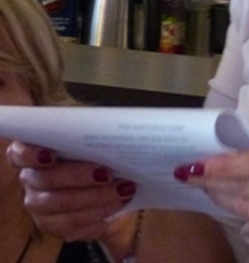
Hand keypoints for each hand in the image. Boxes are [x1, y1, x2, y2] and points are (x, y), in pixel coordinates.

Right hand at [6, 141, 137, 249]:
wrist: (107, 184)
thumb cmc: (97, 152)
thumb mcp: (92, 138)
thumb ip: (90, 133)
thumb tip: (108, 129)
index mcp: (33, 152)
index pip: (19, 153)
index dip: (30, 155)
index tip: (50, 156)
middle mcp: (31, 179)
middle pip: (47, 180)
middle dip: (79, 176)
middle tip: (108, 173)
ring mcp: (40, 205)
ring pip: (61, 205)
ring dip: (95, 198)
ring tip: (123, 190)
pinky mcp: (53, 226)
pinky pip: (72, 225)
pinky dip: (98, 215)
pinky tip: (118, 206)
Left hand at [174, 142, 248, 258]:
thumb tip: (242, 148)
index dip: (223, 165)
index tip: (198, 163)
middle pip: (245, 189)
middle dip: (213, 182)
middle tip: (191, 174)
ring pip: (246, 211)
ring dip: (224, 199)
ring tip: (209, 188)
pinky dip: (245, 216)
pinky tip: (237, 206)